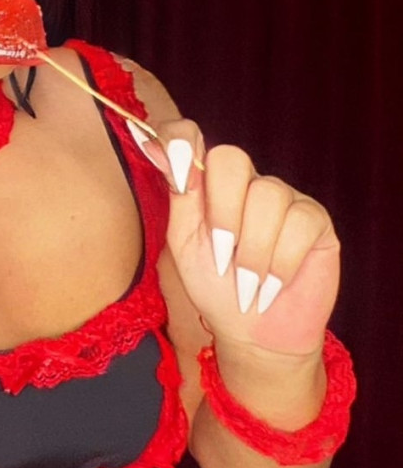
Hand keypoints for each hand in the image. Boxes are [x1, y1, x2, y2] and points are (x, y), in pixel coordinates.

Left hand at [127, 118, 339, 359]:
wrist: (252, 330)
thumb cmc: (213, 286)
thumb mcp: (184, 242)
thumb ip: (177, 195)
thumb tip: (152, 146)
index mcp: (207, 185)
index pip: (190, 137)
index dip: (181, 141)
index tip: (179, 174)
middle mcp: (246, 183)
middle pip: (231, 160)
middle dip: (222, 214)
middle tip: (222, 256)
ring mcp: (284, 198)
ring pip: (267, 195)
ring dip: (252, 251)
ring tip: (247, 282)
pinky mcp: (315, 219)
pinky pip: (299, 222)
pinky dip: (280, 262)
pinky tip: (273, 283)